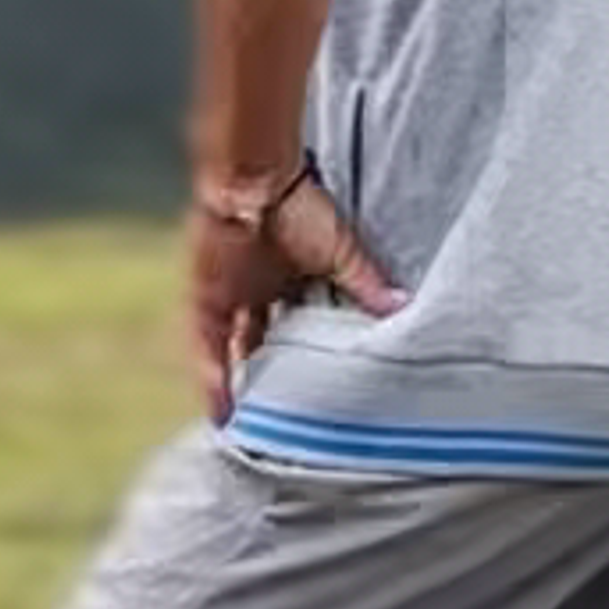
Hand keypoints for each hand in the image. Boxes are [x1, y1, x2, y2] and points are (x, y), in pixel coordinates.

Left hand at [188, 165, 400, 422]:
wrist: (256, 181)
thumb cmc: (299, 203)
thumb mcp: (340, 253)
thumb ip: (367, 284)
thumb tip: (402, 307)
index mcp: (285, 284)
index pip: (290, 333)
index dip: (297, 363)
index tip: (309, 396)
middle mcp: (254, 294)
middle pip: (256, 347)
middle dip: (262, 381)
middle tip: (272, 423)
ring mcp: (228, 298)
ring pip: (228, 353)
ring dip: (233, 386)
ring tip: (242, 428)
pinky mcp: (206, 299)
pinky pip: (207, 346)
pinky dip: (214, 376)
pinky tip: (223, 407)